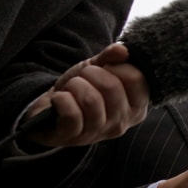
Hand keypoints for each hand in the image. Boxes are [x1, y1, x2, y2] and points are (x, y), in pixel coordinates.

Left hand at [18, 43, 148, 149]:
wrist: (51, 108)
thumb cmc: (81, 89)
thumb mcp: (98, 68)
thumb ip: (111, 57)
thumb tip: (122, 50)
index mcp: (136, 107)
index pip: (137, 79)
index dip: (117, 66)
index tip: (105, 68)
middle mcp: (121, 123)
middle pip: (112, 87)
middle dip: (91, 73)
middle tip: (83, 77)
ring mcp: (97, 133)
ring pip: (90, 100)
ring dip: (75, 85)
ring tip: (71, 88)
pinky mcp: (72, 137)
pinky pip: (71, 114)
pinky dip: (62, 99)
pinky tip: (59, 99)